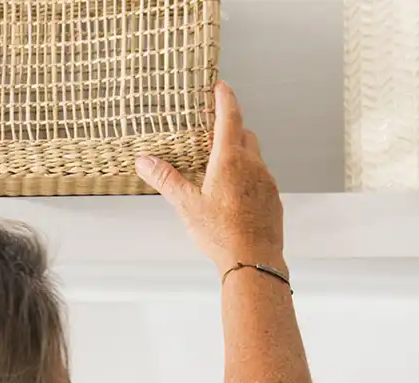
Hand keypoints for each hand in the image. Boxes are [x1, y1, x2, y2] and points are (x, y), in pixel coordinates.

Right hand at [135, 81, 283, 274]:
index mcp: (230, 160)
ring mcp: (266, 182)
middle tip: (215, 127)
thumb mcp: (187, 205)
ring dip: (240, 154)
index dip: (225, 98)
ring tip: (220, 165)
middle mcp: (252, 166)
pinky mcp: (273, 199)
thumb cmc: (222, 234)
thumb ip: (166, 180)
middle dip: (232, 127)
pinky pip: (260, 178)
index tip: (221, 86)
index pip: (230, 117)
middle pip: (245, 134)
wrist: (254, 261)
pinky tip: (234, 194)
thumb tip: (145, 161)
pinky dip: (248, 176)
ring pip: (254, 157)